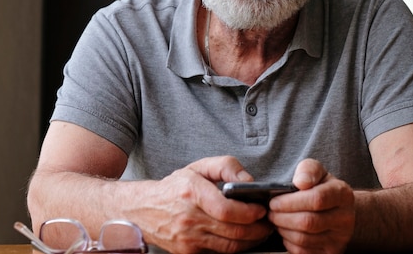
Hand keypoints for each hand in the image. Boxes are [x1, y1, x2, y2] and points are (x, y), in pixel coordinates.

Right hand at [137, 156, 273, 253]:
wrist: (144, 209)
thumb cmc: (175, 187)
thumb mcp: (199, 167)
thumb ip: (226, 166)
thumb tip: (249, 181)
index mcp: (192, 193)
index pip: (226, 210)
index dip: (249, 212)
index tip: (262, 209)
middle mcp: (189, 218)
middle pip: (233, 231)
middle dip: (257, 229)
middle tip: (269, 222)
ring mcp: (188, 238)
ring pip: (229, 246)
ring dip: (251, 241)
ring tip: (261, 231)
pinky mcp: (188, 252)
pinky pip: (219, 253)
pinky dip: (235, 248)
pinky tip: (244, 238)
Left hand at [268, 159, 354, 253]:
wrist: (338, 210)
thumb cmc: (322, 187)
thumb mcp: (317, 172)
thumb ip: (308, 170)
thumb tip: (301, 182)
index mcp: (342, 194)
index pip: (316, 199)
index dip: (290, 202)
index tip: (274, 201)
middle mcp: (345, 218)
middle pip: (308, 222)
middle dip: (282, 217)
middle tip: (271, 212)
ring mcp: (340, 238)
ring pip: (304, 239)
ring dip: (283, 230)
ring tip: (276, 220)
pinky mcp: (331, 252)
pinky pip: (303, 252)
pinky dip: (289, 242)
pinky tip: (286, 231)